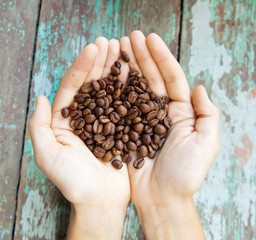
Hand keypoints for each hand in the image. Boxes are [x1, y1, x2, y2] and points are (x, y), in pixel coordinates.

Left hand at [28, 38, 129, 239]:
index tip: (94, 48)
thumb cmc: (73, 182)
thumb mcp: (48, 155)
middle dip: (100, 62)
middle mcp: (86, 117)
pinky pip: (125, 105)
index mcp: (66, 120)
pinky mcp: (122, 128)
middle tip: (110, 42)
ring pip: (110, 91)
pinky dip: (129, 89)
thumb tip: (40, 97)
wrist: (100, 201)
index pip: (73, 86)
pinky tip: (135, 74)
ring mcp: (105, 121)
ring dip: (115, 70)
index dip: (82, 66)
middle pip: (92, 84)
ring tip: (123, 50)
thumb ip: (40, 126)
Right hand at [120, 31, 219, 238]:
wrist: (162, 198)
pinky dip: (114, 89)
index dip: (162, 57)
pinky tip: (108, 74)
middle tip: (130, 36)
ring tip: (117, 47)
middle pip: (151, 78)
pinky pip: (120, 105)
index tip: (151, 39)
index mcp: (181, 112)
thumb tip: (199, 86)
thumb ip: (207, 114)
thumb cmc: (185, 175)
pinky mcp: (127, 129)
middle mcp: (161, 112)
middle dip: (142, 56)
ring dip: (127, 67)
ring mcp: (142, 119)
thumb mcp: (206, 144)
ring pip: (134, 88)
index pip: (172, 78)